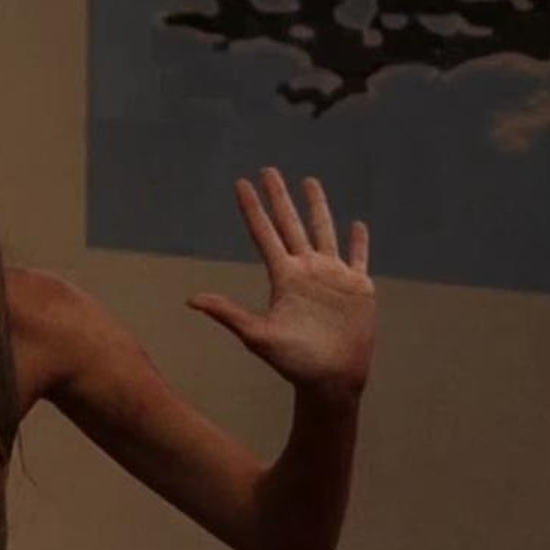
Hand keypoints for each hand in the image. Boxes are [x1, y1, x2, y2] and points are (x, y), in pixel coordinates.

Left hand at [188, 167, 374, 400]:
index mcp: (283, 278)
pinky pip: (359, 258)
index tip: (241, 183)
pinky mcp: (357, 288)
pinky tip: (357, 224)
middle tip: (269, 170)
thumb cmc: (293, 362)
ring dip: (317, 207)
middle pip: (290, 224)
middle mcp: (306, 271)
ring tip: (309, 182)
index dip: (253, 208)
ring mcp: (332, 277)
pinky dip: (359, 242)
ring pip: (324, 231)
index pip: (264, 234)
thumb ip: (228, 314)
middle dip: (279, 197)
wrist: (330, 379)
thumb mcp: (257, 335)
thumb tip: (190, 300)